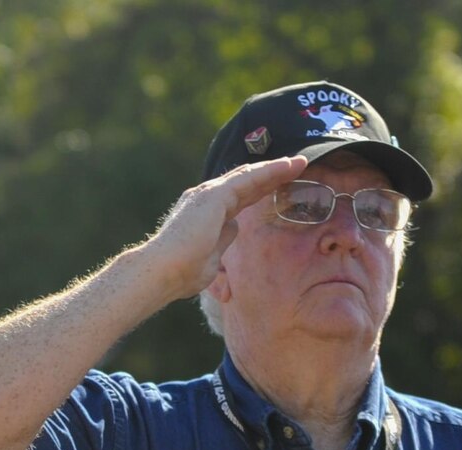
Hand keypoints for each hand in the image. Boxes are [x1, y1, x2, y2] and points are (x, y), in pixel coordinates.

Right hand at [139, 156, 309, 299]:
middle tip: (295, 167)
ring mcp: (208, 194)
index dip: (260, 190)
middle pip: (245, 183)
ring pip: (249, 176)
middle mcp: (205, 199)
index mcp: (204, 214)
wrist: (162, 272)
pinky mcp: (214, 195)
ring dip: (275, 169)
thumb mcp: (210, 257)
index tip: (280, 187)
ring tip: (299, 162)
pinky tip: (289, 166)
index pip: (238, 198)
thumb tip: (235, 228)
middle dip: (270, 175)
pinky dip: (270, 171)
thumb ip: (222, 240)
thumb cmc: (181, 274)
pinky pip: (249, 178)